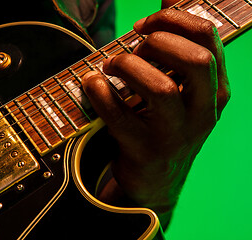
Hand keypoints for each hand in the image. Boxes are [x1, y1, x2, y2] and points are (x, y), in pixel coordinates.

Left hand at [82, 8, 228, 224]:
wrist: (157, 180)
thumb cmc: (164, 124)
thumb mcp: (181, 89)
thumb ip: (177, 46)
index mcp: (216, 90)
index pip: (207, 36)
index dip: (172, 19)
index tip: (143, 24)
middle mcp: (203, 112)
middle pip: (193, 60)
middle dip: (156, 43)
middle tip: (133, 48)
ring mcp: (176, 135)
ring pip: (160, 89)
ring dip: (128, 67)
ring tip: (111, 66)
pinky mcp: (145, 152)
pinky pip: (120, 117)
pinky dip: (101, 93)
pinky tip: (92, 83)